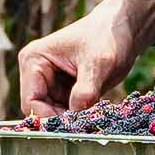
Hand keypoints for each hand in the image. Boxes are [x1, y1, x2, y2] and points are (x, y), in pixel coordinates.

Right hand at [18, 0, 154, 117]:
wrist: (124, 28)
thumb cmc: (108, 36)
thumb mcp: (98, 63)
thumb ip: (86, 90)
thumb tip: (76, 117)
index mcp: (33, 60)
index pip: (30, 101)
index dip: (49, 118)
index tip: (73, 126)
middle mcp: (36, 73)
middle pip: (41, 110)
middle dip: (62, 120)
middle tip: (86, 125)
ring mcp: (50, 83)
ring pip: (54, 114)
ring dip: (72, 120)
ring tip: (93, 118)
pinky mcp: (65, 90)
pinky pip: (67, 113)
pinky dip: (79, 117)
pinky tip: (94, 114)